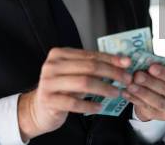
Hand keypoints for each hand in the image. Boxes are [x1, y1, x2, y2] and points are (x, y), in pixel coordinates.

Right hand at [17, 47, 131, 140]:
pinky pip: (74, 102)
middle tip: (126, 79)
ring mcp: (48, 83)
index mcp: (59, 54)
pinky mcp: (49, 100)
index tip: (126, 63)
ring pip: (83, 82)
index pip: (90, 55)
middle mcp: (52, 66)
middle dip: (111, 72)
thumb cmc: (60, 89)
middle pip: (89, 67)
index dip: (110, 58)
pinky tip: (99, 107)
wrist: (38, 108)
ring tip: (116, 93)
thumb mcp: (73, 74)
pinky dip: (89, 104)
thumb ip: (91, 66)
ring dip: (104, 87)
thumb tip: (120, 61)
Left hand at [122, 63, 164, 121]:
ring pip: (158, 102)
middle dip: (151, 83)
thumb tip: (147, 59)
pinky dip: (135, 99)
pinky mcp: (161, 117)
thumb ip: (161, 66)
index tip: (151, 67)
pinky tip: (126, 92)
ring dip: (142, 93)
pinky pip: (147, 108)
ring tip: (130, 84)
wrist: (164, 95)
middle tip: (137, 75)